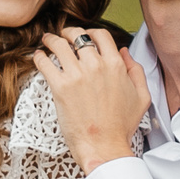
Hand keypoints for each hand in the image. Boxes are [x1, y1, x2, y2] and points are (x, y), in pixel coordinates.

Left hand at [32, 28, 150, 173]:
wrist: (104, 146)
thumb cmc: (121, 126)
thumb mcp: (141, 97)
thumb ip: (136, 71)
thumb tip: (125, 52)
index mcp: (116, 65)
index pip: (100, 35)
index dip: (90, 32)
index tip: (83, 35)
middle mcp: (96, 65)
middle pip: (78, 36)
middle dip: (68, 33)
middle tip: (62, 36)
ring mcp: (77, 75)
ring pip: (59, 45)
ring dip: (51, 40)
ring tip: (47, 41)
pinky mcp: (60, 87)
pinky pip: (45, 63)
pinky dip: (40, 57)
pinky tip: (38, 57)